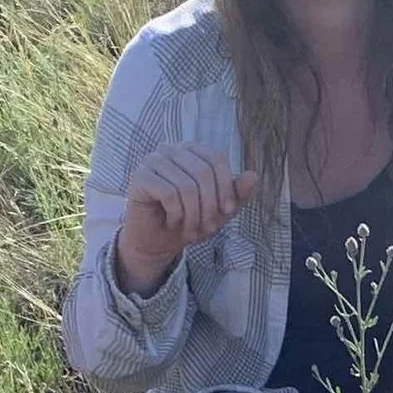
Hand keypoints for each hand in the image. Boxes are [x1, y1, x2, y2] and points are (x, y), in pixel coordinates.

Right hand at [114, 145, 259, 296]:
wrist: (157, 242)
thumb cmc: (188, 220)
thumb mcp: (220, 210)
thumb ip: (237, 193)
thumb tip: (254, 176)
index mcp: (191, 151)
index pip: (216, 159)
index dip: (227, 187)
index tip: (228, 211)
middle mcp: (170, 150)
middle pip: (202, 172)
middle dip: (210, 206)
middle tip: (209, 228)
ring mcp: (152, 161)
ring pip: (186, 186)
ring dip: (193, 216)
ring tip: (191, 231)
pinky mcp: (139, 178)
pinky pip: (167, 193)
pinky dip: (176, 214)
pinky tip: (172, 222)